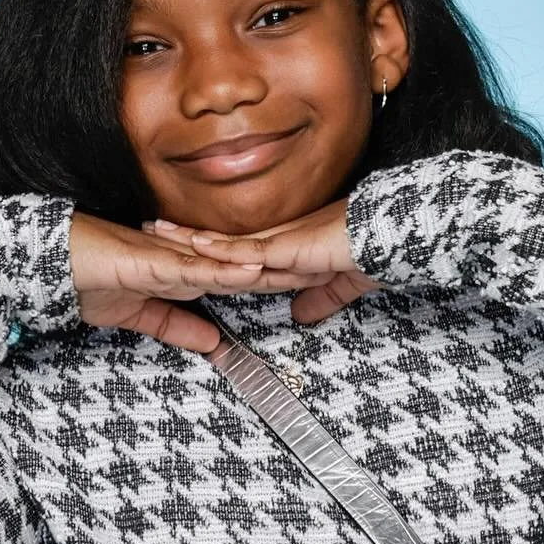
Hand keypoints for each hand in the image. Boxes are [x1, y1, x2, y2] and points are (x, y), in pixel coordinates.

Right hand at [67, 211, 327, 352]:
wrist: (49, 265)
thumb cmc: (86, 283)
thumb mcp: (138, 317)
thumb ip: (175, 327)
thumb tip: (213, 342)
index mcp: (182, 272)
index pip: (236, 276)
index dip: (270, 280)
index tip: (305, 281)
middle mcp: (182, 260)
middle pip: (241, 266)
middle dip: (281, 270)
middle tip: (323, 269)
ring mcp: (169, 257)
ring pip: (227, 264)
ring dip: (264, 268)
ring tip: (301, 267)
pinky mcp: (152, 260)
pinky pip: (195, 266)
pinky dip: (224, 269)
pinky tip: (250, 268)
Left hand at [140, 198, 377, 324]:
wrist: (391, 242)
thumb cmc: (372, 258)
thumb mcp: (338, 288)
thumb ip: (318, 301)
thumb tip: (301, 315)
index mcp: (286, 250)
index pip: (238, 250)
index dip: (210, 247)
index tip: (183, 243)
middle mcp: (277, 243)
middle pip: (222, 242)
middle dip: (186, 237)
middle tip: (152, 227)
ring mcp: (280, 243)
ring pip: (225, 243)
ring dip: (190, 239)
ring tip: (156, 231)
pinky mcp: (288, 248)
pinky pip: (247, 250)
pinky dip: (220, 250)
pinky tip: (194, 246)